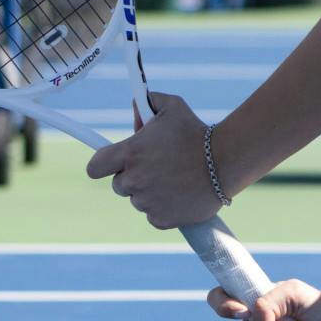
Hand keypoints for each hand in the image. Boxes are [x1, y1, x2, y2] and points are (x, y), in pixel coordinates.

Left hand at [84, 92, 223, 228]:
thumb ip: (148, 101)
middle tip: (156, 167)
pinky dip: (164, 209)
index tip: (114, 163)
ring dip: (150, 192)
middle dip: (133, 176)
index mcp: (129, 154)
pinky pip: (153, 216)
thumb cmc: (197, 132)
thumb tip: (136, 104)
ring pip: (138, 200)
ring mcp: (147, 202)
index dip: (103, 165)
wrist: (225, 161)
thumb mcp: (172, 107)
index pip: (95, 168)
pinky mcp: (161, 219)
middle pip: (119, 185)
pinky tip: (180, 195)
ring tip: (174, 179)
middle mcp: (133, 180)